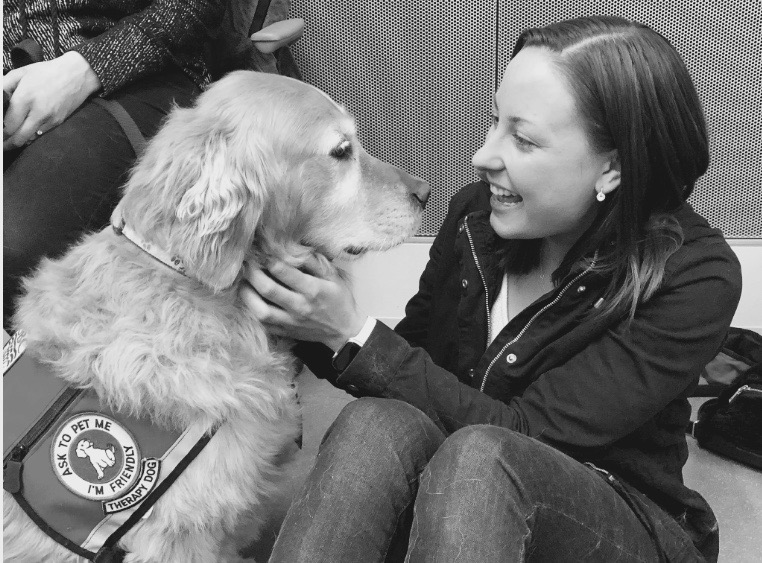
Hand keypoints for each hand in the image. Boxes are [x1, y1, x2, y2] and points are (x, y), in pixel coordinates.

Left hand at [3, 51, 100, 149]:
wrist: (77, 75)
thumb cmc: (47, 72)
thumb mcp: (21, 73)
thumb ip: (4, 86)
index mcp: (25, 98)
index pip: (7, 125)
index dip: (0, 133)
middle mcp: (37, 113)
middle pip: (18, 138)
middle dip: (7, 144)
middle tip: (1, 146)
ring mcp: (49, 120)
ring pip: (29, 140)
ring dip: (19, 142)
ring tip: (10, 140)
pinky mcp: (58, 123)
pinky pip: (40, 135)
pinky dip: (31, 136)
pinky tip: (25, 133)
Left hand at [240, 255, 366, 351]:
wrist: (344, 331)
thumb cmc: (339, 300)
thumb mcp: (333, 276)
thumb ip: (313, 261)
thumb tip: (293, 247)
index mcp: (312, 289)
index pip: (283, 271)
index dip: (268, 259)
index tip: (262, 251)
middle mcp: (299, 306)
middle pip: (267, 289)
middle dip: (252, 273)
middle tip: (247, 263)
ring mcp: (290, 322)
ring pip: (260, 310)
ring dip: (247, 294)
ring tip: (244, 282)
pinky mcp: (285, 332)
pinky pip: (263, 323)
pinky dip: (253, 310)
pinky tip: (251, 299)